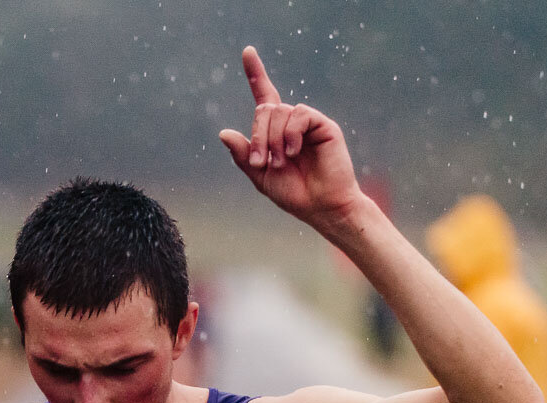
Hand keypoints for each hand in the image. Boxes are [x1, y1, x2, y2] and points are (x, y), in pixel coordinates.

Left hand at [219, 47, 362, 227]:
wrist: (321, 206)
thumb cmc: (293, 193)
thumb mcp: (260, 176)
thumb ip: (244, 155)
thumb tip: (223, 133)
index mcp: (276, 131)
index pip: (265, 95)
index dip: (256, 73)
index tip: (247, 51)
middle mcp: (291, 122)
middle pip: (265, 109)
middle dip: (258, 136)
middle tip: (262, 163)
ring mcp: (308, 122)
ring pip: (280, 112)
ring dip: (273, 139)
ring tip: (281, 162)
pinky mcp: (323, 125)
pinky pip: (299, 114)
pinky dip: (291, 133)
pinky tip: (294, 152)